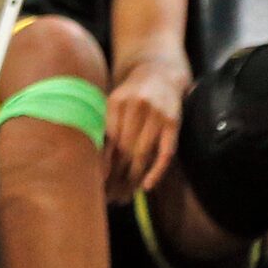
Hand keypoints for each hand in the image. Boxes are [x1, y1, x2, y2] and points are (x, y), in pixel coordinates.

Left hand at [105, 56, 188, 200]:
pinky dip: (156, 171)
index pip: (107, 141)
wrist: (160, 70)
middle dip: (116, 176)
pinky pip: (165, 152)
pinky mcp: (173, 122)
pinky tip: (147, 187)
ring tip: (125, 196)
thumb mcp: (115, 103)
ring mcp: (157, 115)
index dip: (103, 164)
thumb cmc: (132, 93)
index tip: (97, 184)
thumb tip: (94, 161)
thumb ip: (106, 127)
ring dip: (134, 178)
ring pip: (143, 154)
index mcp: (116, 102)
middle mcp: (136, 107)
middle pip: (124, 150)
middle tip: (110, 196)